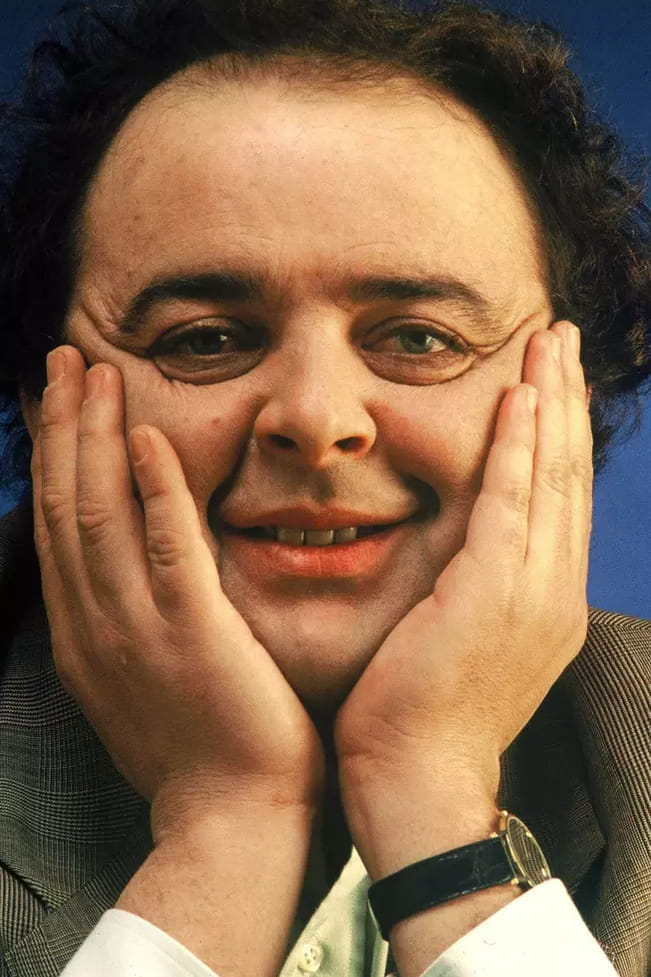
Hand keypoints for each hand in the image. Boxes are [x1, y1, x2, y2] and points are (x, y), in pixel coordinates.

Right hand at [31, 345, 324, 840]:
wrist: (232, 825)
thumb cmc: (199, 755)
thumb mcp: (140, 685)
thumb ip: (128, 626)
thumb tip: (129, 579)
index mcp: (86, 635)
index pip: (57, 528)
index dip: (50, 459)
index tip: (52, 406)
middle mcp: (96, 624)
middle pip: (64, 506)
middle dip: (60, 427)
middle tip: (60, 361)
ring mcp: (138, 629)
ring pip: (99, 514)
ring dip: (94, 438)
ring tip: (92, 373)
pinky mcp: (192, 634)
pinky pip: (167, 546)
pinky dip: (154, 488)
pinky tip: (148, 437)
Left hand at [335, 322, 592, 801]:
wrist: (416, 785)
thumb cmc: (421, 719)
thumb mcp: (463, 646)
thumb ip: (475, 593)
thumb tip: (461, 554)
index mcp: (549, 604)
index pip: (560, 501)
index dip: (560, 436)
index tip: (553, 384)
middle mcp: (556, 592)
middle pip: (568, 476)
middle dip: (567, 401)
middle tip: (563, 339)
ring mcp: (534, 594)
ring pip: (551, 477)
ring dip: (551, 404)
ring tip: (550, 343)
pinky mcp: (493, 595)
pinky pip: (511, 502)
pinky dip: (519, 446)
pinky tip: (520, 397)